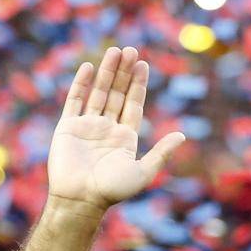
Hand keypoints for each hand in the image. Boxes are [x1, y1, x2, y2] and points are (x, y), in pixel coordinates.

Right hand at [47, 45, 186, 207]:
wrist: (80, 200)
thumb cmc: (112, 190)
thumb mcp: (143, 172)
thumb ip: (161, 152)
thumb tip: (182, 135)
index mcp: (125, 138)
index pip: (133, 104)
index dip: (138, 84)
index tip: (143, 64)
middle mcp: (106, 129)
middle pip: (117, 94)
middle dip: (123, 72)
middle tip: (130, 49)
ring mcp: (87, 126)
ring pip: (98, 92)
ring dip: (106, 72)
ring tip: (114, 51)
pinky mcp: (68, 127)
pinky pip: (75, 100)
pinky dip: (81, 83)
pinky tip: (89, 67)